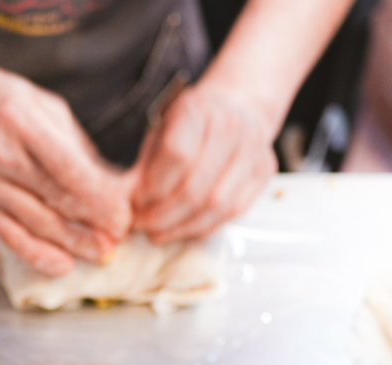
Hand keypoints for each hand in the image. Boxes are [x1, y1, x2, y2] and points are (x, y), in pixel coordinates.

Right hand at [0, 65, 131, 276]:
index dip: (100, 199)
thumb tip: (113, 185)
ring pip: (37, 223)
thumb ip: (76, 146)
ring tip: (101, 253)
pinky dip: (38, 255)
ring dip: (73, 243)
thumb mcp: (43, 106)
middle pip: (55, 199)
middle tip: (120, 237)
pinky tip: (63, 265)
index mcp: (21, 121)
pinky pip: (10, 237)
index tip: (123, 215)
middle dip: (94, 223)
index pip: (68, 170)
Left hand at [131, 83, 277, 243]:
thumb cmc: (191, 123)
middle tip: (142, 225)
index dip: (152, 187)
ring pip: (216, 205)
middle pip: (195, 187)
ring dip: (182, 227)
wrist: (238, 106)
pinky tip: (183, 229)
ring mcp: (253, 150)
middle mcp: (231, 126)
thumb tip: (126, 204)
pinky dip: (203, 227)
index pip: (177, 155)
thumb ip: (145, 164)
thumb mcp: (160, 130)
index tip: (136, 202)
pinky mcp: (265, 172)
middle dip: (162, 215)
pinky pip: (233, 212)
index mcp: (198, 109)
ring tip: (159, 232)